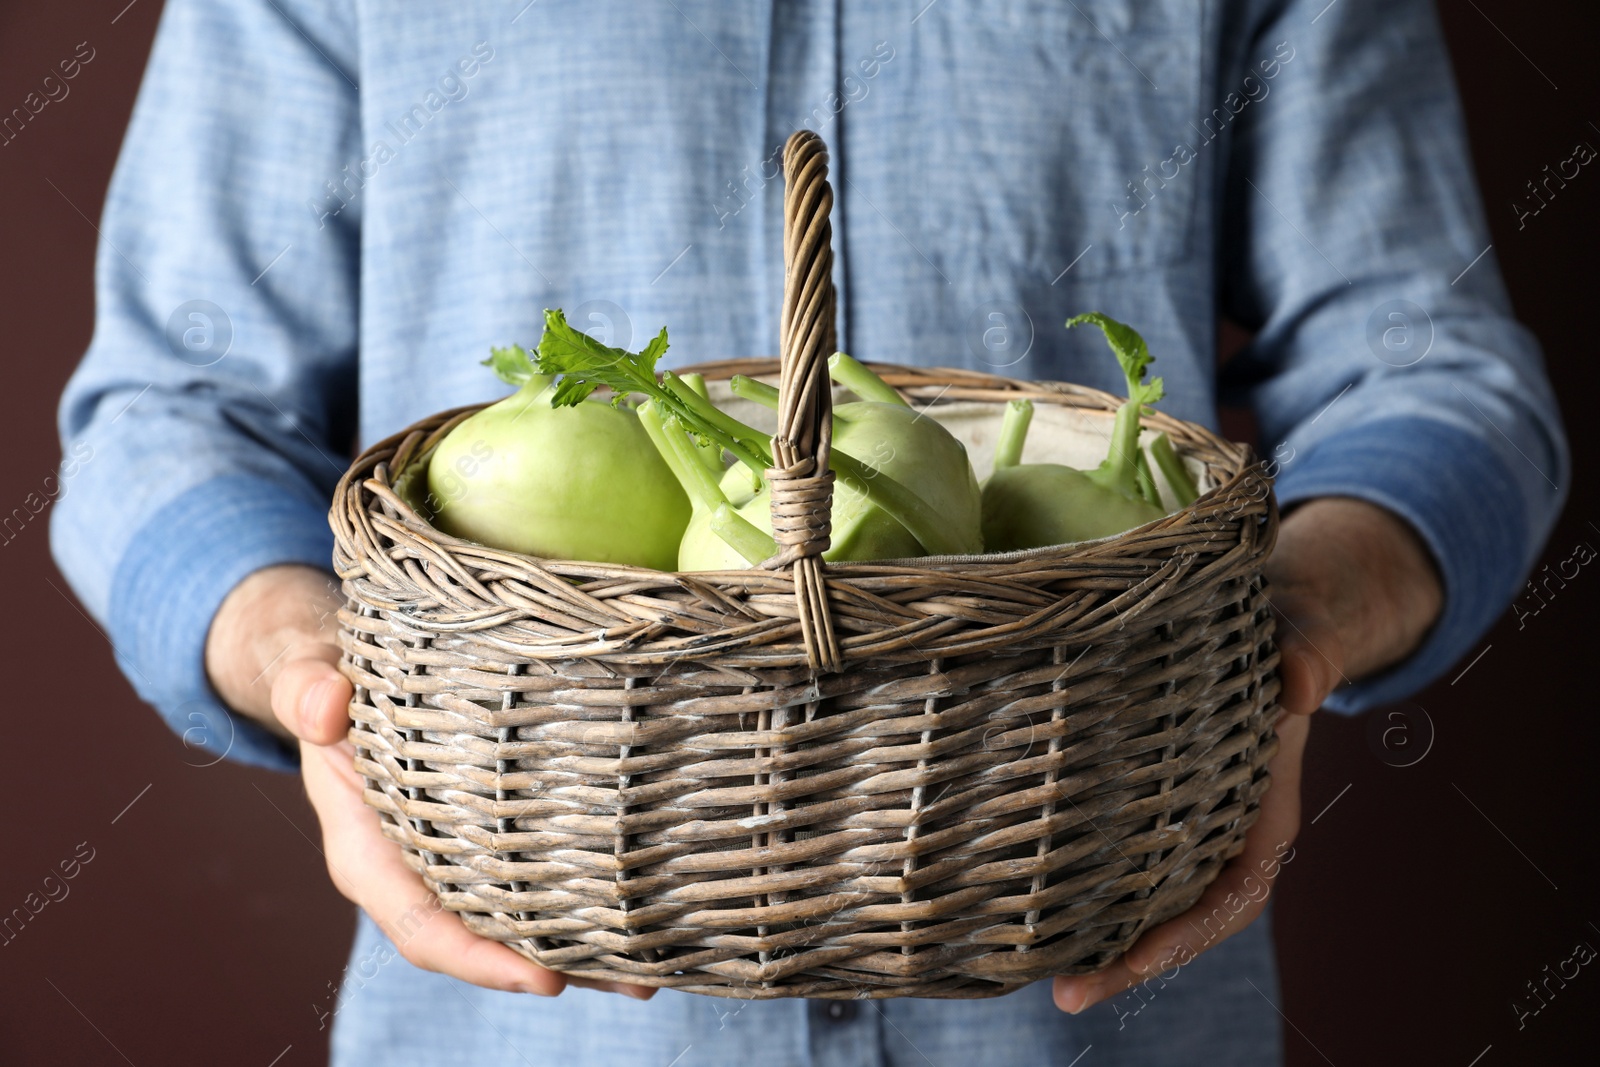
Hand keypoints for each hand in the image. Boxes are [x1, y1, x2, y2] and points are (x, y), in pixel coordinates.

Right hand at [206, 564, 655, 999]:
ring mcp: (461, 858)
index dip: (481, 959)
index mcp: (369, 854)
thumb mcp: (308, 684)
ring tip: (656, 969)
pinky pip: (539, 875)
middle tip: (634, 984)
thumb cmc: (328, 688)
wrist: (338, 677)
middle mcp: (419, 872)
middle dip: (557, 967)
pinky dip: (587, 896)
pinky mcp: (496, 834)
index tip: (543, 979)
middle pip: (490, 941)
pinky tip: (646, 904)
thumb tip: (324, 704)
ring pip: (524, 919)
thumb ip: (307, 693)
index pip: (424, 927)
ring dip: (588, 947)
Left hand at [1052, 497, 1441, 1012]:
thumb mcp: (1303, 643)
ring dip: (1100, 938)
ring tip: (1041, 974)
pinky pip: (1117, 856)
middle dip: (1130, 959)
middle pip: (1181, 916)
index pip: (1236, 893)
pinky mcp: (1146, 803)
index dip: (1191, 931)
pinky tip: (1032, 905)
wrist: (1275, 621)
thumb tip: (1302, 684)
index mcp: (1266, 815)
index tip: (1142, 957)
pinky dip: (1084, 887)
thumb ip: (1307, 661)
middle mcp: (1223, 832)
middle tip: (1068, 991)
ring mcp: (1183, 824)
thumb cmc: (1289, 637)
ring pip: (1145, 897)